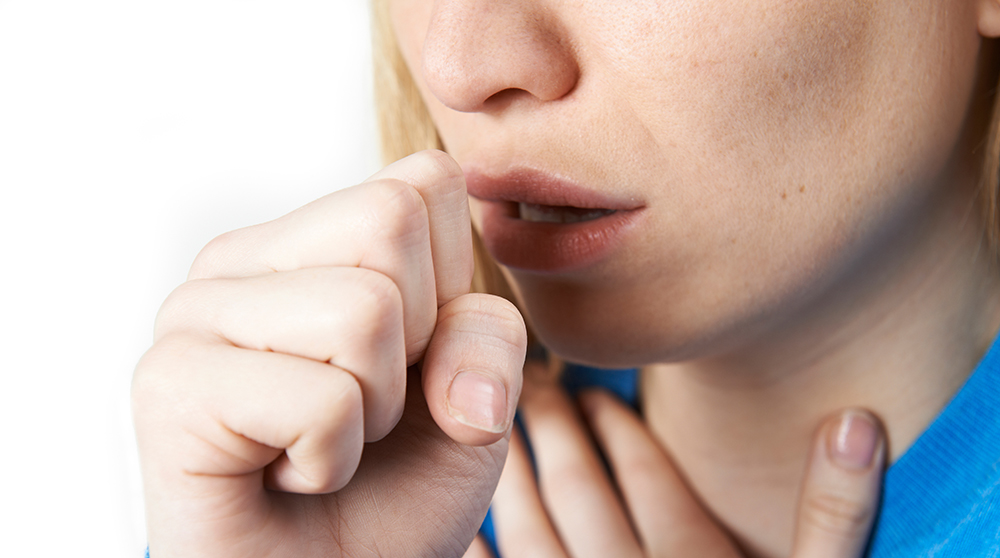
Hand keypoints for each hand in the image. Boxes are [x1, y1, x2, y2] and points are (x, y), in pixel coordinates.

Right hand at [132, 150, 526, 557]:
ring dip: (371, 411)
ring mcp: (194, 315)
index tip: (408, 362)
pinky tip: (286, 475)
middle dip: (414, 346)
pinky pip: (320, 399)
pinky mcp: (168, 386)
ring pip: (364, 310)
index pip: (425, 182)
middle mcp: (240, 259)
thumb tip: (459, 371)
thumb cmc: (391, 488)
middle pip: (391, 222)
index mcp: (308, 238)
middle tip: (361, 408)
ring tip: (322, 442)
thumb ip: (486, 340)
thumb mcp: (475, 400)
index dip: (451, 291)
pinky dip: (331, 460)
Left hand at [477, 364, 884, 557]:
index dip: (618, 426)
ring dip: (512, 477)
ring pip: (533, 531)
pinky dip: (482, 554)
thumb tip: (855, 422)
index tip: (592, 391)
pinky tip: (466, 529)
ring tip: (496, 431)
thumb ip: (834, 518)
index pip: (645, 474)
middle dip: (553, 430)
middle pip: (579, 489)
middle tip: (529, 383)